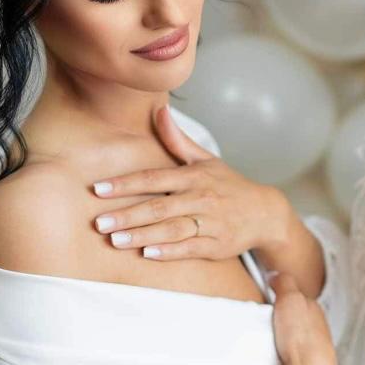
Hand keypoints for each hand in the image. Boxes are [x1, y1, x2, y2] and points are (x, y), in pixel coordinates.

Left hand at [90, 104, 289, 260]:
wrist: (265, 213)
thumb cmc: (228, 185)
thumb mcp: (205, 159)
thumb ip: (177, 140)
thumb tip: (159, 110)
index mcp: (194, 176)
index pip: (154, 178)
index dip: (125, 183)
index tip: (99, 188)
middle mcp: (201, 198)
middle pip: (159, 207)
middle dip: (127, 215)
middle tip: (99, 222)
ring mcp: (210, 223)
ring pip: (172, 230)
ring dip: (142, 235)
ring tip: (115, 241)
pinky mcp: (217, 245)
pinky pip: (190, 249)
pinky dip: (170, 251)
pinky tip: (148, 253)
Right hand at [267, 271, 337, 364]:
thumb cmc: (303, 340)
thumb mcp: (290, 298)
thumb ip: (284, 282)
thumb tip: (277, 274)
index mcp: (315, 309)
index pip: (298, 297)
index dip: (282, 296)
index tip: (267, 297)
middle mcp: (320, 329)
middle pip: (298, 319)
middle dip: (283, 319)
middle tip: (266, 321)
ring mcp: (316, 349)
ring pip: (297, 339)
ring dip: (284, 338)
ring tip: (269, 342)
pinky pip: (294, 356)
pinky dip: (285, 355)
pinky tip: (276, 358)